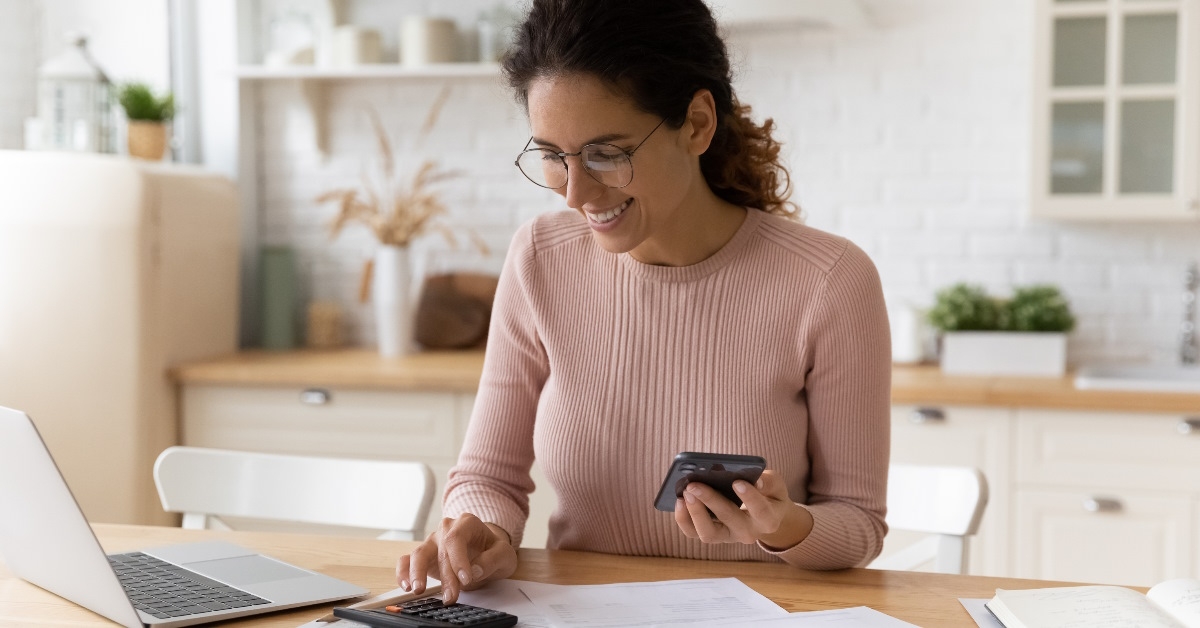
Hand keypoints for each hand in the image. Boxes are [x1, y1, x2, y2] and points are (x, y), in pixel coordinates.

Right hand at [396, 514, 517, 603]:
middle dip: (445, 576)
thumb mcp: (504, 554)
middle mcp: (446, 529)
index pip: (456, 538)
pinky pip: (406, 561)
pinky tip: (406, 586)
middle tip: (451, 597)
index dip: (458, 560)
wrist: (486, 550)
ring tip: (419, 590)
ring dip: (417, 573)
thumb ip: (492, 560)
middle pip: (440, 550)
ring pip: (418, 554)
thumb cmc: (493, 550)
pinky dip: (403, 573)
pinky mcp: (423, 556)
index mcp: (466, 523)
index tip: (466, 579)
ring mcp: (432, 542)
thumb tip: (475, 570)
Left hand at [673, 470, 813, 549]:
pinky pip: (694, 532)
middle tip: (694, 484)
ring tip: (686, 493)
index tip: (737, 482)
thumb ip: (768, 481)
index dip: (750, 497)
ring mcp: (728, 536)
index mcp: (768, 519)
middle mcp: (748, 532)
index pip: (761, 511)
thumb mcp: (775, 485)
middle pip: (729, 519)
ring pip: (709, 533)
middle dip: (710, 500)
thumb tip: (754, 480)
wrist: (764, 514)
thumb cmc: (768, 494)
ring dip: (695, 513)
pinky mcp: (712, 535)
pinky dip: (684, 518)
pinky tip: (679, 500)